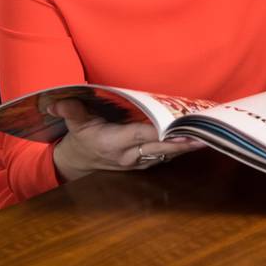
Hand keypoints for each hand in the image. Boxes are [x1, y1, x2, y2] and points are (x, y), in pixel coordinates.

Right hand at [49, 99, 204, 181]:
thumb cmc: (81, 139)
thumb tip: (58, 102)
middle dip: (182, 143)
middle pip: (160, 148)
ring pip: (166, 155)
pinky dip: (180, 149)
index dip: (161, 133)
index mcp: (115, 143)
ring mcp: (138, 162)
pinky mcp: (144, 163)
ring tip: (207, 136)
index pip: (142, 135)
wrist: (80, 163)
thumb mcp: (74, 124)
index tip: (178, 128)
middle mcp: (130, 155)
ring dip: (185, 147)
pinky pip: (165, 157)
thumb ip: (71, 111)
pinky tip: (195, 141)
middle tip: (204, 135)